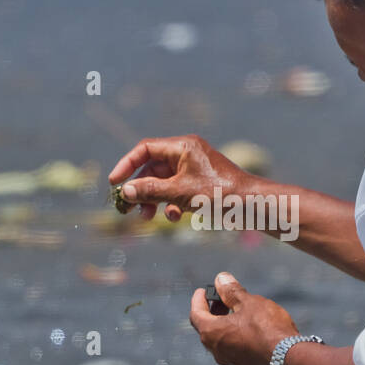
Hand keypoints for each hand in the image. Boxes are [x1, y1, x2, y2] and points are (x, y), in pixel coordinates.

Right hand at [107, 134, 249, 221]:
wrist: (251, 205)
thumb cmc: (219, 193)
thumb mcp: (179, 193)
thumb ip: (150, 191)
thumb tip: (124, 191)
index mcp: (182, 146)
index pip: (145, 149)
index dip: (127, 164)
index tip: (114, 182)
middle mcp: (186, 153)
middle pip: (152, 168)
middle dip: (140, 189)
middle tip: (127, 207)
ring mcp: (193, 168)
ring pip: (163, 182)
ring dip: (153, 200)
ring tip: (147, 217)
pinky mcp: (198, 183)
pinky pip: (176, 191)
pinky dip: (171, 203)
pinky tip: (175, 217)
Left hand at [189, 272, 297, 364]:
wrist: (288, 355)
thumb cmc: (267, 328)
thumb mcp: (248, 302)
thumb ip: (231, 291)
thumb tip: (221, 279)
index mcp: (211, 333)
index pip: (196, 314)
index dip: (198, 300)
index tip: (203, 291)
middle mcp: (216, 349)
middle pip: (206, 327)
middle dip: (212, 311)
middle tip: (221, 298)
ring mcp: (229, 359)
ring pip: (219, 338)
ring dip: (224, 323)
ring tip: (237, 310)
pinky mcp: (243, 364)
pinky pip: (232, 347)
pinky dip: (233, 334)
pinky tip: (247, 326)